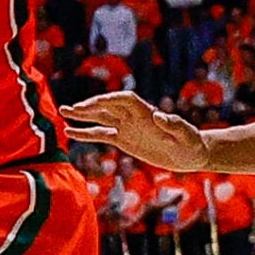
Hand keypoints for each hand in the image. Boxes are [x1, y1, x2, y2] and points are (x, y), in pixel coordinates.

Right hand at [62, 92, 211, 170]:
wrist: (191, 154)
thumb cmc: (192, 143)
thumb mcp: (186, 135)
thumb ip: (174, 125)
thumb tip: (159, 115)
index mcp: (147, 112)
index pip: (124, 99)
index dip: (109, 99)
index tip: (94, 104)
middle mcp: (134, 117)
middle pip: (108, 107)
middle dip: (89, 107)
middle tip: (69, 109)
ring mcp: (127, 128)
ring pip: (101, 118)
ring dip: (82, 116)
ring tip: (62, 113)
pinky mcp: (124, 140)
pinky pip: (102, 135)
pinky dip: (86, 134)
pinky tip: (70, 133)